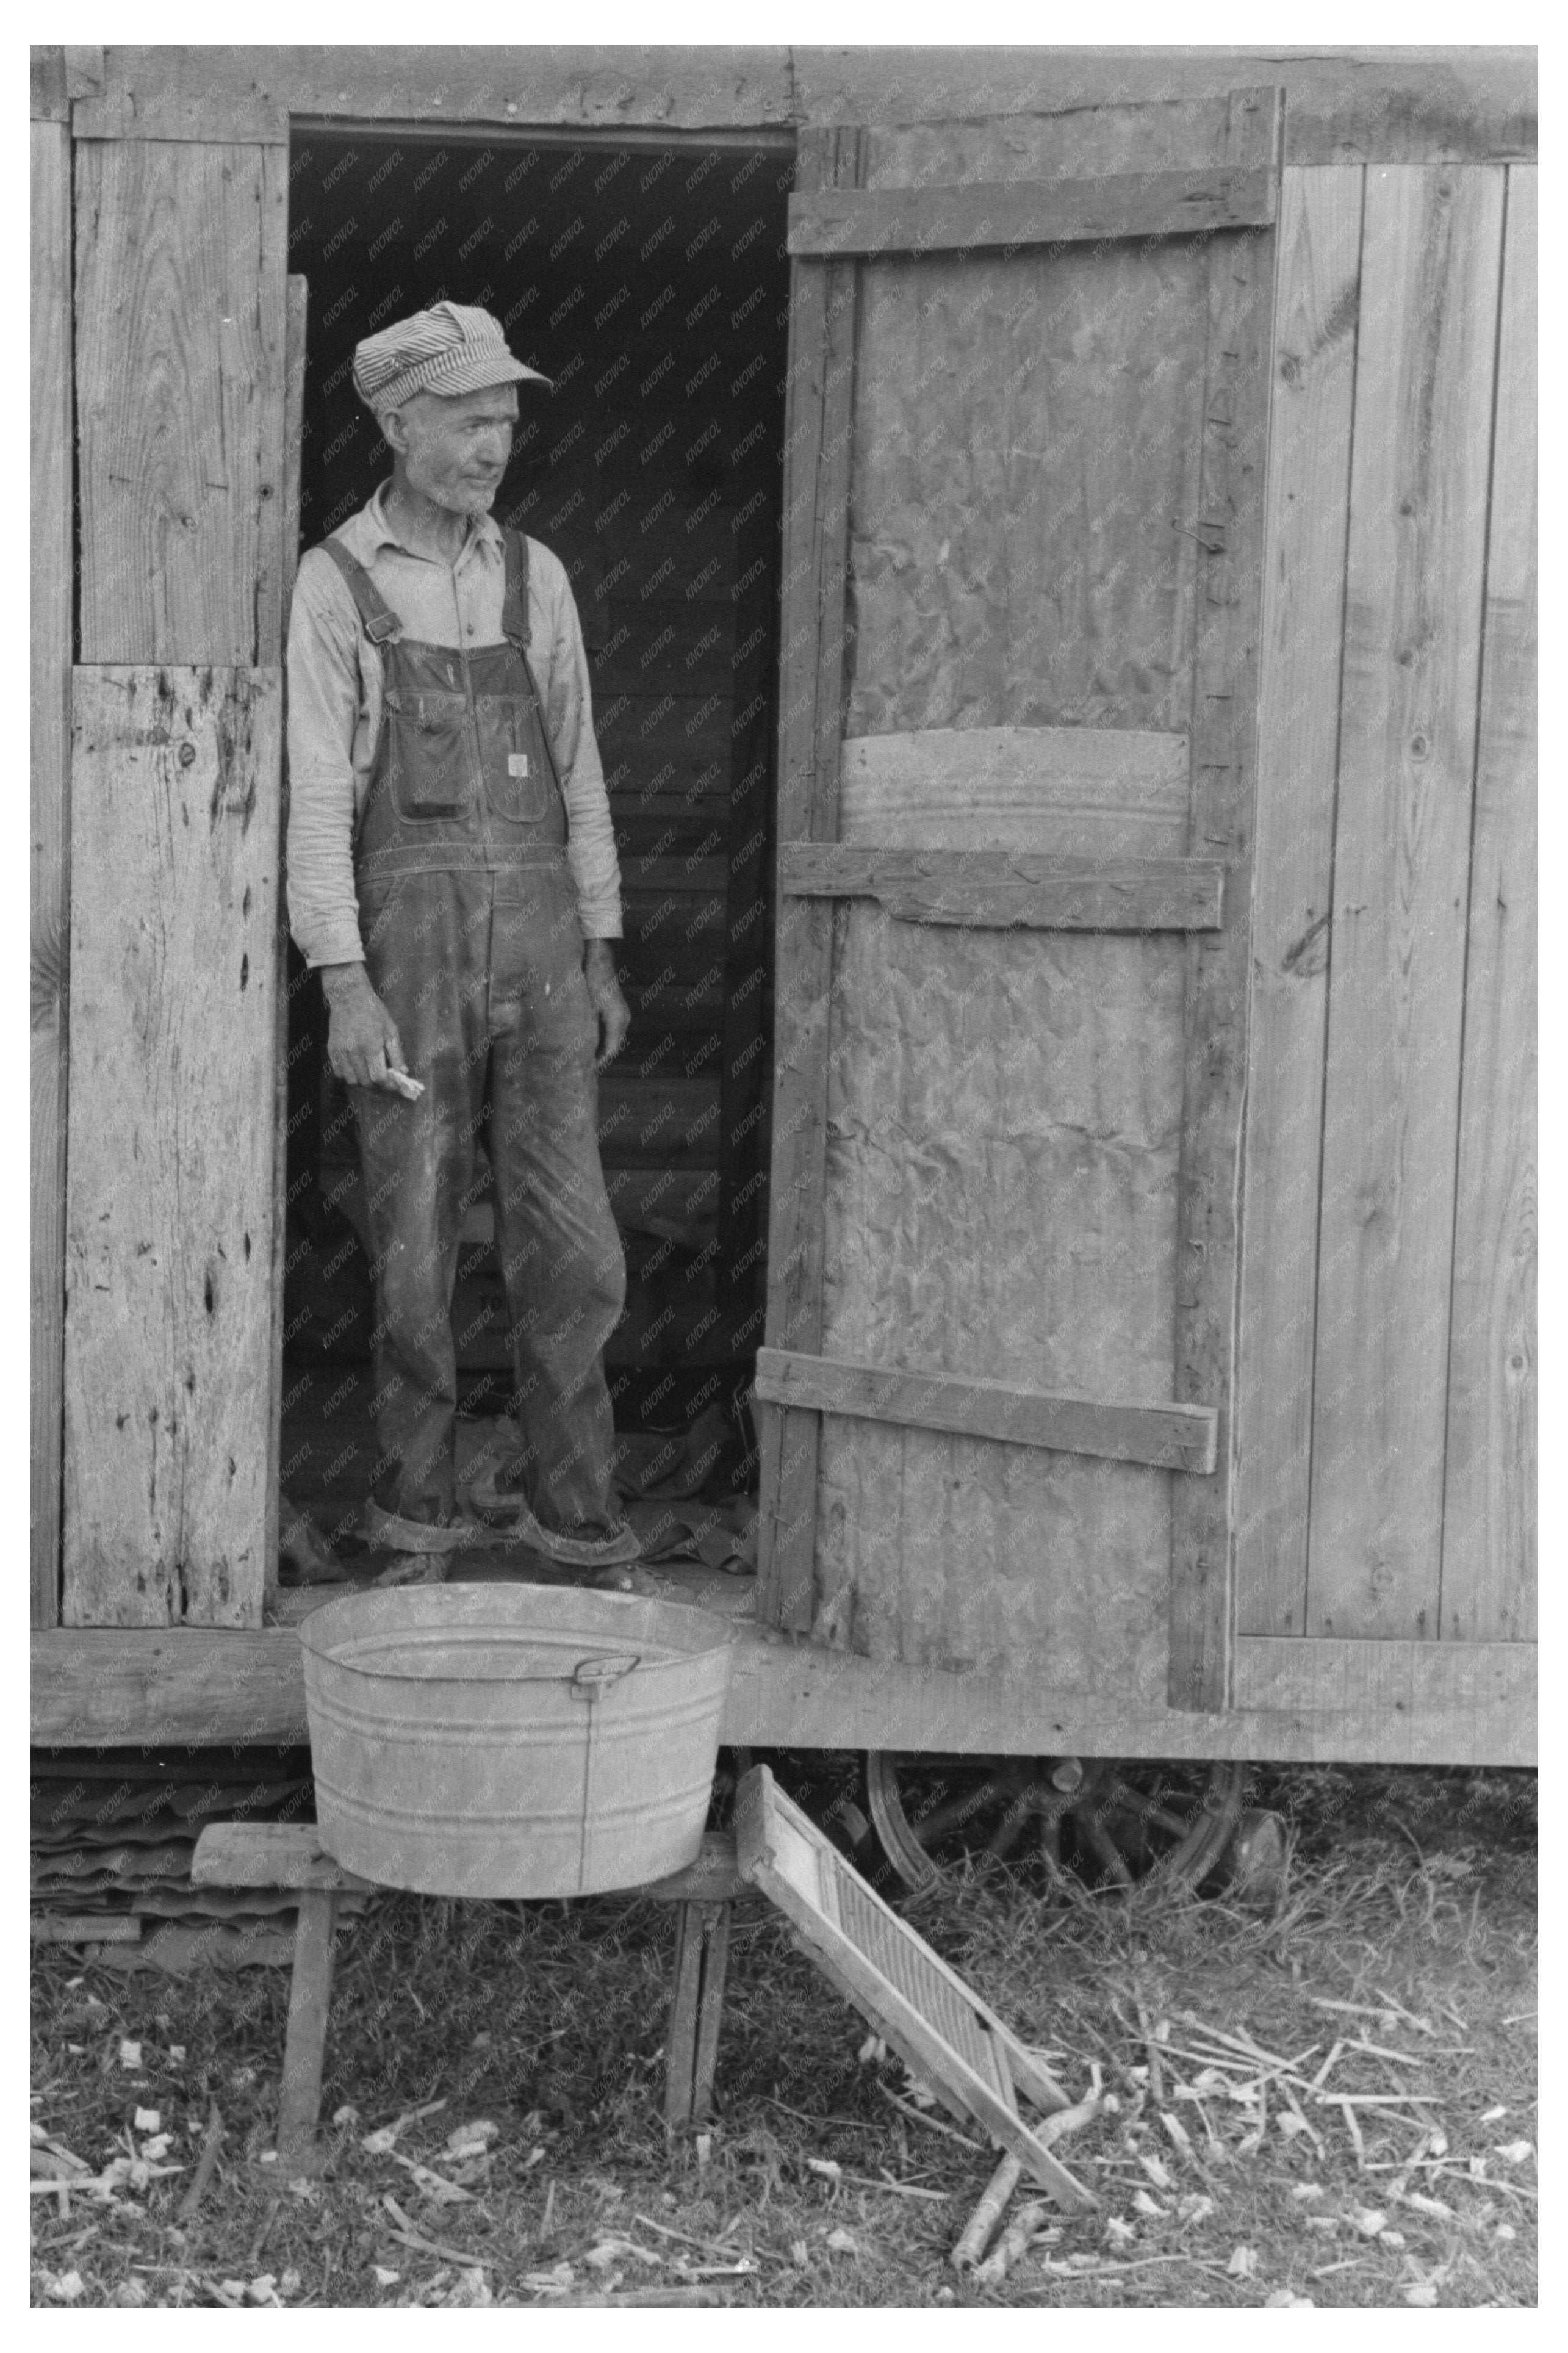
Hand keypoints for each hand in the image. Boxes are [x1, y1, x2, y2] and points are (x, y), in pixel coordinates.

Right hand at [320, 963, 409, 1092]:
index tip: (394, 1085)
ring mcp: (341, 1051)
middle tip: (383, 1078)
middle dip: (377, 1084)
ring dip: (362, 1080)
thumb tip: (403, 1072)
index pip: (379, 1077)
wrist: (349, 996)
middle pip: (365, 1081)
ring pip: (351, 1079)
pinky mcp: (332, 1049)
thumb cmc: (374, 1011)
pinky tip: (356, 1067)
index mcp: (371, 1045)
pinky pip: (338, 1072)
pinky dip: (348, 1074)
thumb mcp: (391, 1030)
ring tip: (369, 1072)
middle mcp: (354, 1051)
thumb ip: (397, 1054)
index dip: (388, 1085)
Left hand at [583, 938, 630, 1069]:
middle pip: (614, 1045)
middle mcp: (623, 1020)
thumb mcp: (585, 1008)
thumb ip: (585, 1029)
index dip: (600, 1061)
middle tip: (584, 1064)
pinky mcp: (618, 1009)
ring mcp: (623, 1014)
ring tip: (586, 1053)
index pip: (611, 1049)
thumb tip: (579, 1048)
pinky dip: (603, 1035)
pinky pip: (613, 1028)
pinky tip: (591, 1037)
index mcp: (617, 1021)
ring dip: (602, 1045)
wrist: (599, 961)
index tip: (588, 1069)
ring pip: (613, 1037)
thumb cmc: (590, 982)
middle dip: (600, 1055)